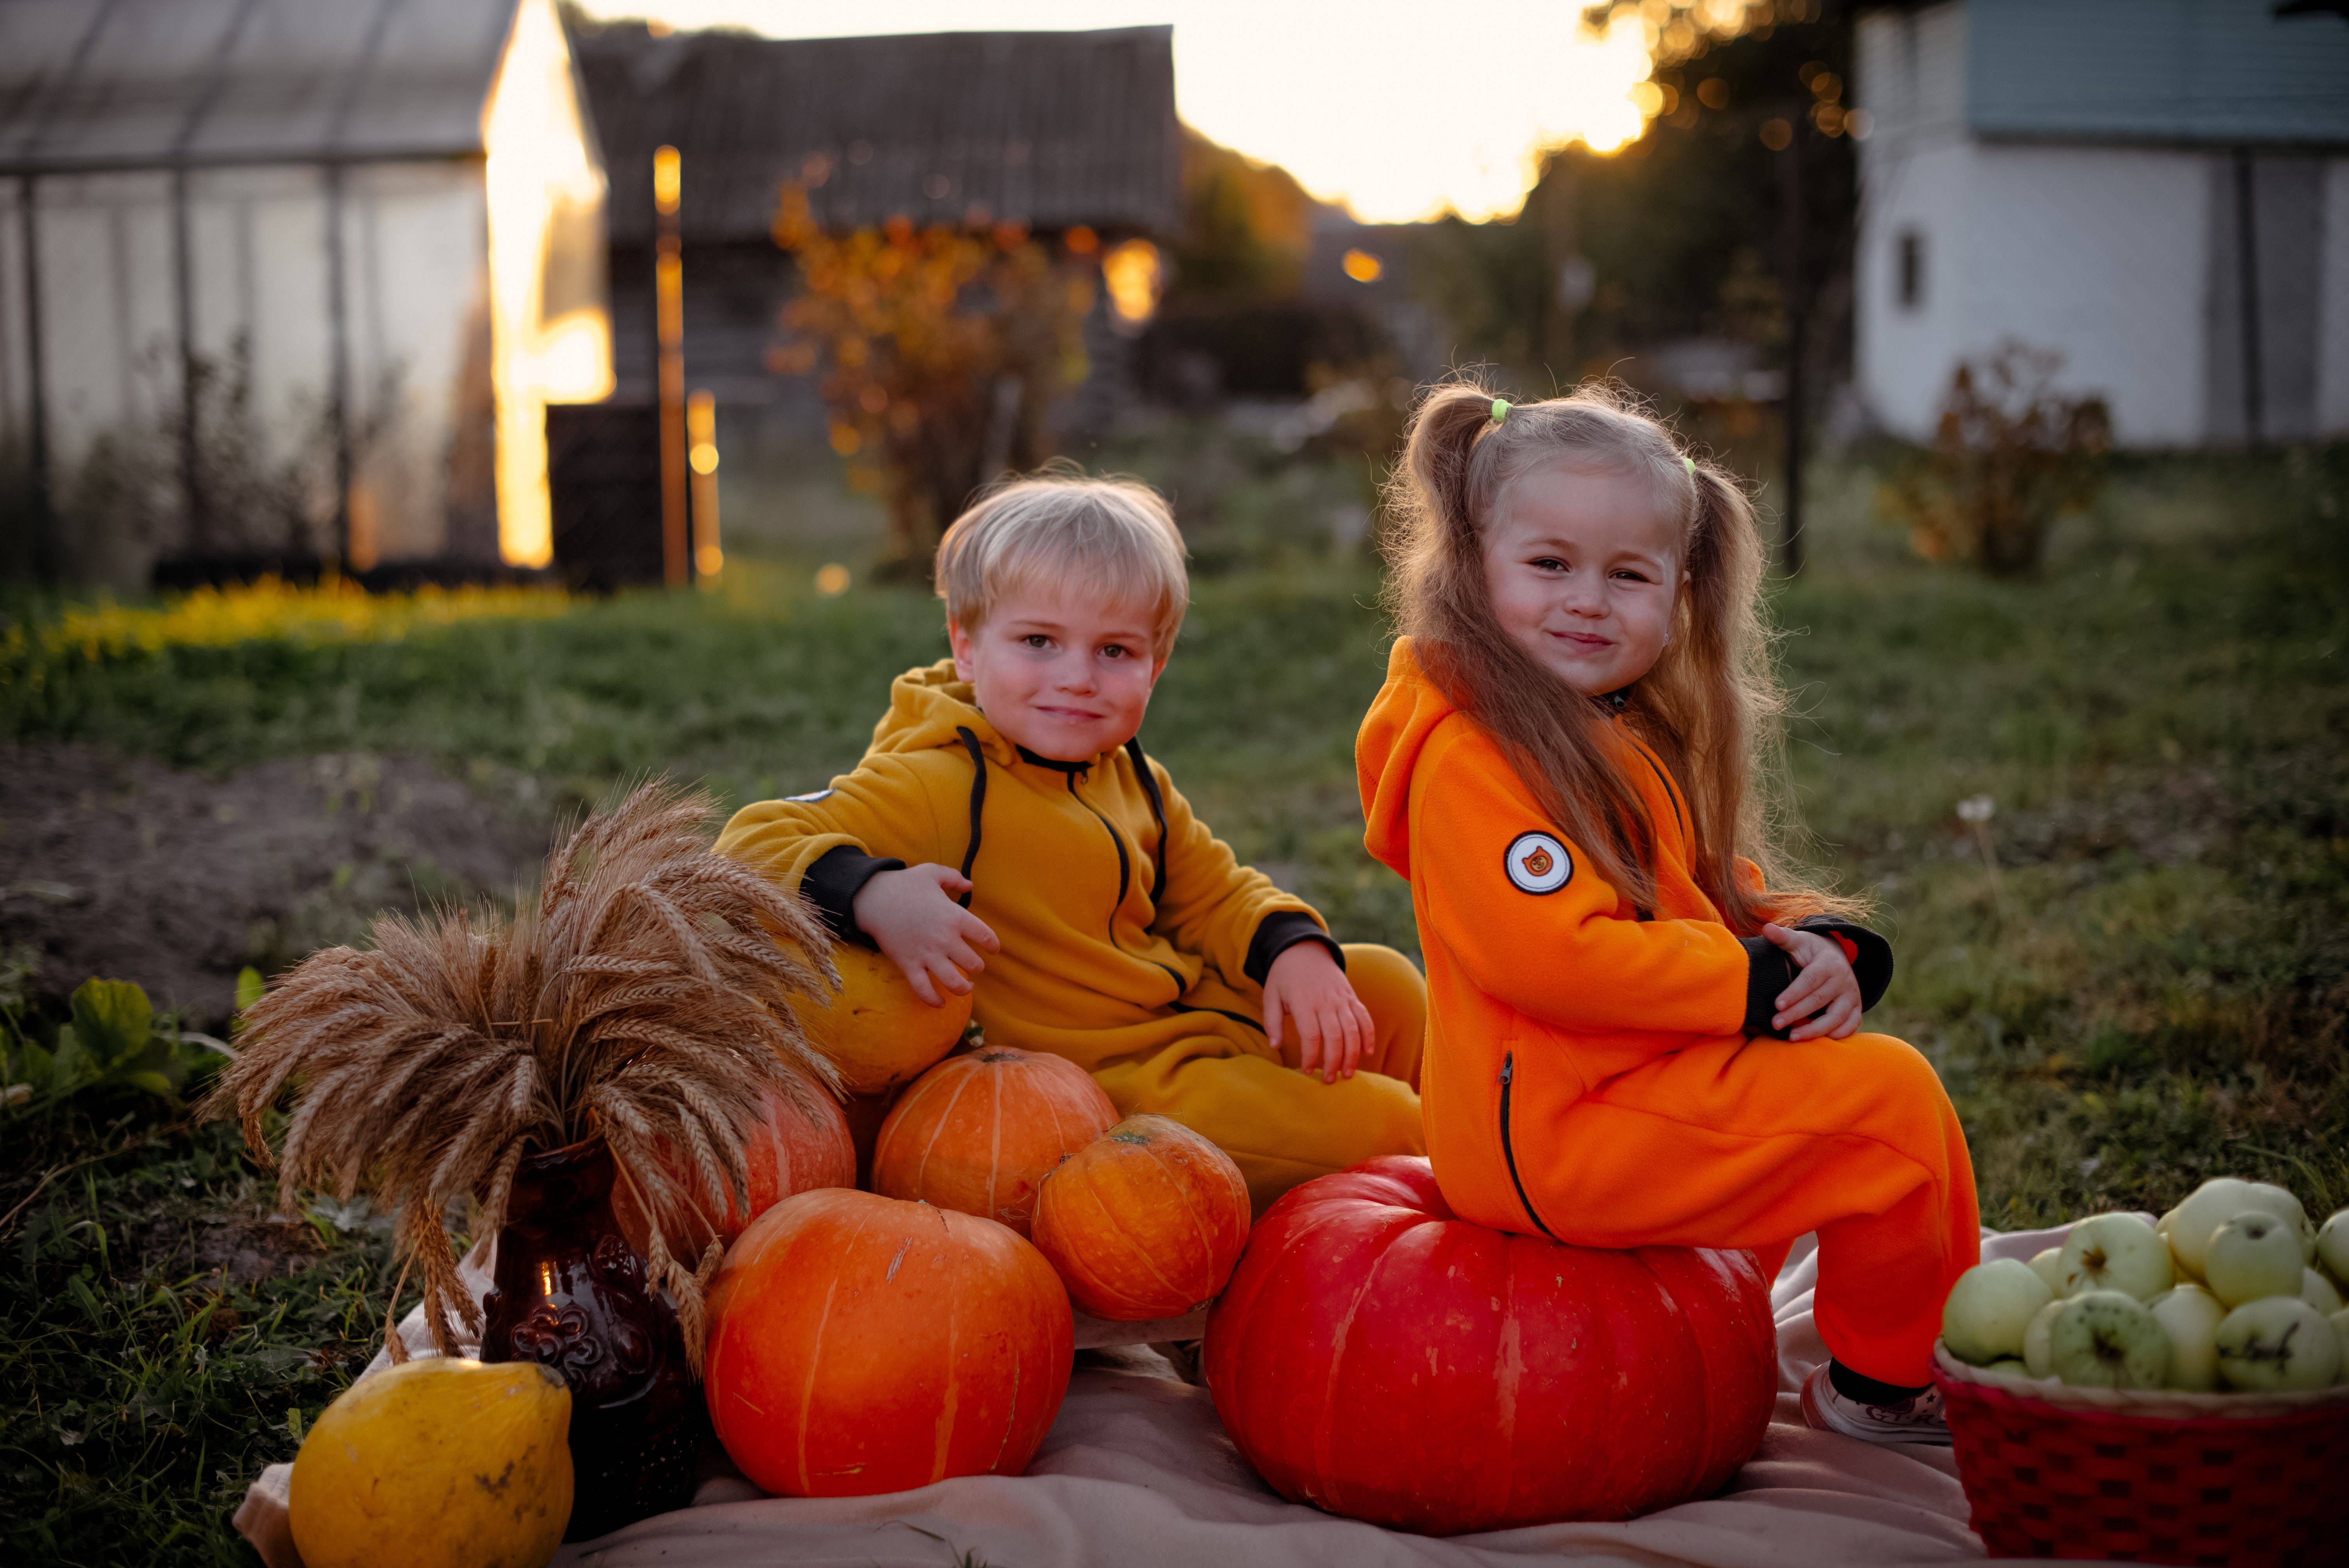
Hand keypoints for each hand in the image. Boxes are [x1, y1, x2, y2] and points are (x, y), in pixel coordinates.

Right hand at [852, 864, 999, 1005]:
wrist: (874, 898)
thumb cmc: (905, 884)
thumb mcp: (932, 872)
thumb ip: (954, 877)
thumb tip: (969, 885)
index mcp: (955, 917)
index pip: (985, 936)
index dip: (993, 945)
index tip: (992, 948)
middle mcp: (944, 939)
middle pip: (973, 964)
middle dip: (977, 967)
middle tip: (974, 966)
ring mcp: (927, 954)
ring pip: (954, 982)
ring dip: (964, 988)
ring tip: (966, 987)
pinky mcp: (909, 965)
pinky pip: (924, 990)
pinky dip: (934, 1000)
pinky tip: (941, 1003)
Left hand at [1262, 942, 1372, 1082]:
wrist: (1304, 949)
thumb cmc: (1284, 976)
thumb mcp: (1270, 995)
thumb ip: (1272, 1021)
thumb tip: (1275, 1046)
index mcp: (1304, 1002)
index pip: (1311, 1035)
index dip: (1311, 1056)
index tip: (1307, 1071)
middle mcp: (1325, 1001)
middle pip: (1335, 1036)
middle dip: (1333, 1062)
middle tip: (1328, 1080)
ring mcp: (1341, 999)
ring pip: (1352, 1030)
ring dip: (1352, 1054)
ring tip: (1348, 1074)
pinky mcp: (1351, 997)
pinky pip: (1364, 1017)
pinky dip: (1368, 1035)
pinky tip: (1368, 1052)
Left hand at [1761, 922, 1860, 1040]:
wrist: (1835, 957)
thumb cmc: (1810, 951)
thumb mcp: (1798, 941)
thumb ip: (1783, 937)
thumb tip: (1767, 928)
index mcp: (1829, 963)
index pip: (1810, 980)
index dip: (1794, 993)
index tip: (1776, 1005)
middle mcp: (1844, 980)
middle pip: (1820, 1000)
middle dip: (1797, 1014)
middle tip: (1776, 1024)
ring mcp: (1852, 995)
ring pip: (1837, 1017)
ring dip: (1815, 1030)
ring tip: (1792, 1037)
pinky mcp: (1856, 1008)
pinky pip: (1851, 1025)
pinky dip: (1836, 1035)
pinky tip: (1816, 1041)